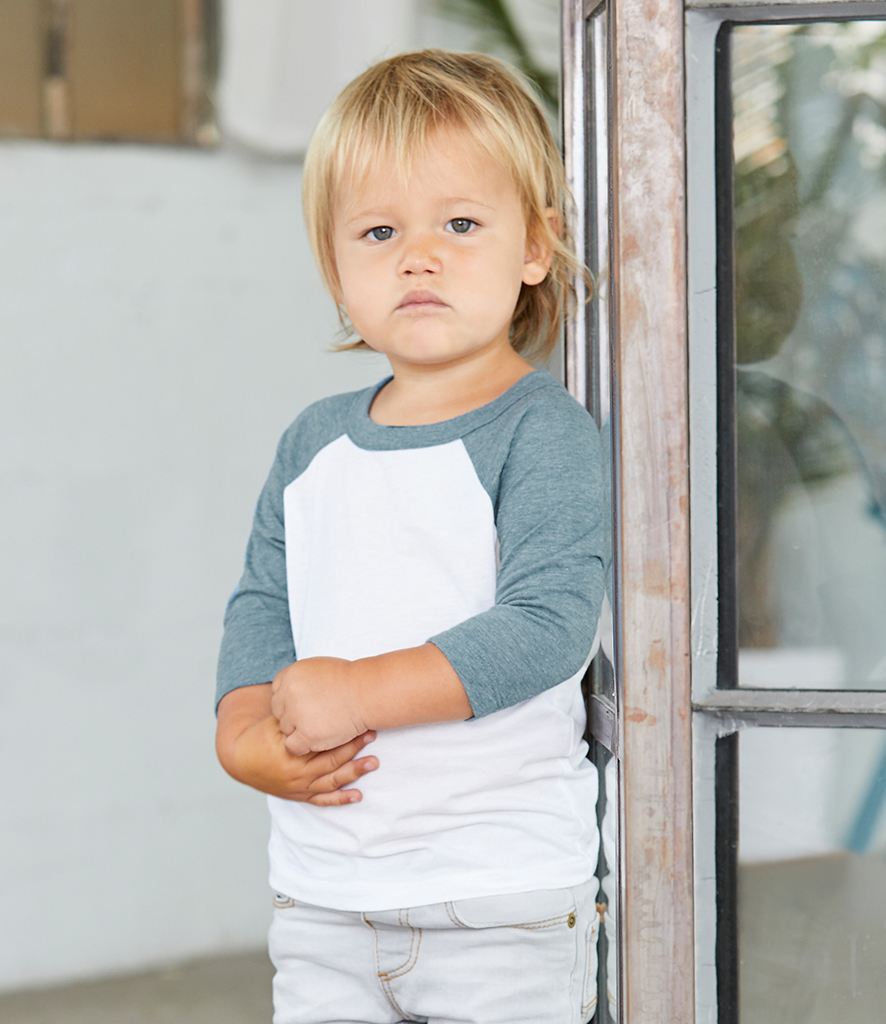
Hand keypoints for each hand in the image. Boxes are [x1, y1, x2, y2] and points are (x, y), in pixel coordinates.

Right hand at [216, 684, 376, 803]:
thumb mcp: (275, 722)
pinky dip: (340, 799)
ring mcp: (299, 788)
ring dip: (354, 772)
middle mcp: (296, 774)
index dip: (341, 731)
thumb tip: (322, 695)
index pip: (321, 741)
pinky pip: (322, 800)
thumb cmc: (258, 736)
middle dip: (353, 748)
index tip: (359, 719)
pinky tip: (358, 795)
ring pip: (331, 781)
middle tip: (371, 735)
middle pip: (331, 760)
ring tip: (373, 762)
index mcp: (289, 753)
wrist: (239, 760)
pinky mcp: (300, 796)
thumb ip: (295, 715)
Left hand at [271, 658, 368, 755]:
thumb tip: (291, 689)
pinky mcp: (305, 734)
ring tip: (320, 725)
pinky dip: (302, 746)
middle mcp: (288, 692)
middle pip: (279, 711)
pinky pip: (292, 746)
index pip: (278, 692)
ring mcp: (295, 714)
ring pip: (285, 729)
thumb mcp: (318, 668)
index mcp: (290, 674)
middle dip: (293, 714)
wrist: (367, 692)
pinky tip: (316, 740)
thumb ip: (300, 679)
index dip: (291, 700)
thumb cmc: (349, 680)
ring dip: (299, 729)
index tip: (307, 702)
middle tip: (315, 715)